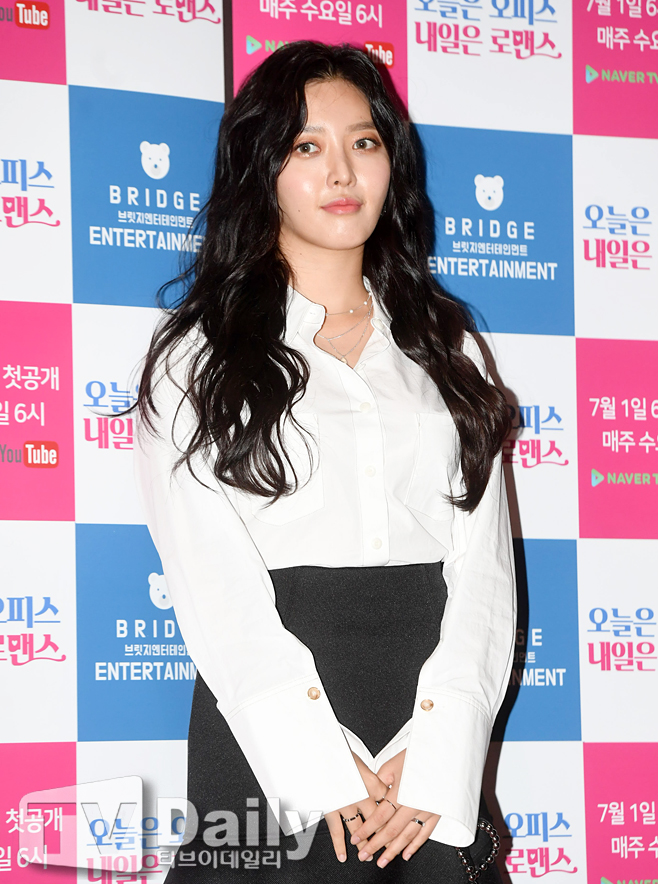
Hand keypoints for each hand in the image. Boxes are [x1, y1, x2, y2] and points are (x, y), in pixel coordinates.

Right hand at [324, 751, 394, 862]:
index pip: (387, 810)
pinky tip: (343, 855)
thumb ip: (376, 781)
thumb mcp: (365, 765)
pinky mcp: (332, 808)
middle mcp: (362, 797)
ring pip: (359, 831)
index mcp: (372, 785)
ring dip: (364, 845)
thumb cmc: (342, 755)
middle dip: (381, 838)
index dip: (393, 822)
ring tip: (368, 855)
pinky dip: (339, 846)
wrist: (322, 752)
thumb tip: (387, 792)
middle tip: (385, 848)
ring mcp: (346, 804)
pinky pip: (337, 831)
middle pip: (376, 823)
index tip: (396, 831)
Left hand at [348, 749, 440, 867]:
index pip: (380, 817)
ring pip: (408, 836)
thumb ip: (381, 780)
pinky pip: (425, 833)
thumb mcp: (395, 763)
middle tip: (364, 855)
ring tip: (382, 861)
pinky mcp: (437, 812)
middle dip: (376, 845)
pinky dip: (415, 845)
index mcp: (401, 792)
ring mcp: (427, 810)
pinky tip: (406, 854)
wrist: (444, 752)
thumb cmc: (418, 755)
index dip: (367, 829)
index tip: (357, 838)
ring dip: (394, 850)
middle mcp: (414, 804)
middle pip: (392, 830)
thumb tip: (372, 793)